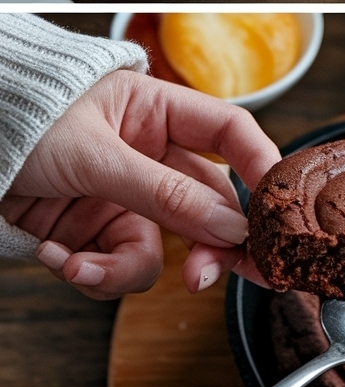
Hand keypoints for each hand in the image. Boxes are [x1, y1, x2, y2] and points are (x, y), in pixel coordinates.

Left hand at [0, 70, 279, 297]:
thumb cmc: (21, 123)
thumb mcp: (96, 155)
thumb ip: (165, 192)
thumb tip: (229, 224)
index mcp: (158, 111)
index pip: (229, 132)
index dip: (260, 164)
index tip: (276, 208)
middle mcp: (150, 156)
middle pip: (208, 204)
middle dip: (213, 245)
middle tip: (232, 275)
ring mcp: (125, 198)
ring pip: (162, 249)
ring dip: (125, 269)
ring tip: (83, 267)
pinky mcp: (96, 233)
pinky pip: (118, 266)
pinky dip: (89, 272)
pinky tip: (57, 256)